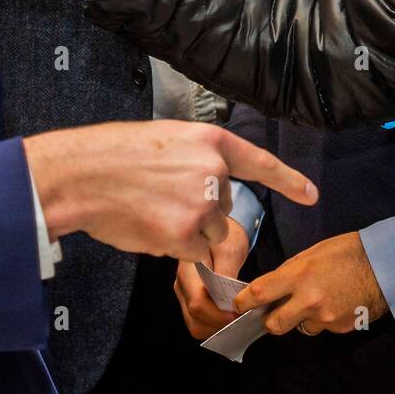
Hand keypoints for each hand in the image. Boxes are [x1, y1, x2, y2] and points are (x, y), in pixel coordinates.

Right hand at [23, 121, 315, 263]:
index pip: (260, 163)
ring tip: (150, 209)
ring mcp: (203, 205)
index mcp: (211, 141)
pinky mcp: (188, 235)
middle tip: (158, 196)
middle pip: (224, 208)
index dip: (288, 181)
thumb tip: (211, 194)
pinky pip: (191, 252)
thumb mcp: (167, 141)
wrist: (83, 175)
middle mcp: (215, 171)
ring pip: (209, 233)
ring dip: (186, 231)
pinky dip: (171, 245)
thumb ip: (196, 162)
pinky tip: (147, 225)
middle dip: (198, 211)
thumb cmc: (115, 156)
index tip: (311, 195)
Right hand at [174, 219, 249, 339]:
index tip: (239, 314)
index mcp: (188, 272)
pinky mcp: (190, 301)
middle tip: (241, 320)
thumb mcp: (230, 248)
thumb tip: (226, 297)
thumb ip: (227, 271)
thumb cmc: (226, 237)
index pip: (197, 303)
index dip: (218, 314)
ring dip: (217, 328)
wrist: (218, 229)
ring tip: (237, 320)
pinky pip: (199, 322)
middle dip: (218, 325)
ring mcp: (184, 295)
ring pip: (195, 325)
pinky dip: (214, 326)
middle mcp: (181, 286)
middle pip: (194, 319)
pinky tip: (230, 319)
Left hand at [233, 231, 387, 335]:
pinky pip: (322, 328)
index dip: (244, 301)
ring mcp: (325, 317)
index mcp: (299, 275)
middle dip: (270, 320)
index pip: (260, 293)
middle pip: (274, 325)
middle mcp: (309, 300)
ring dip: (300, 319)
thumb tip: (274, 286)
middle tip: (273, 311)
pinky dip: (322, 320)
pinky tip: (334, 303)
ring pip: (300, 328)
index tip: (239, 303)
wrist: (385, 266)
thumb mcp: (312, 253)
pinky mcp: (339, 327)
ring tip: (314, 301)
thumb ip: (290, 272)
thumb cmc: (346, 252)